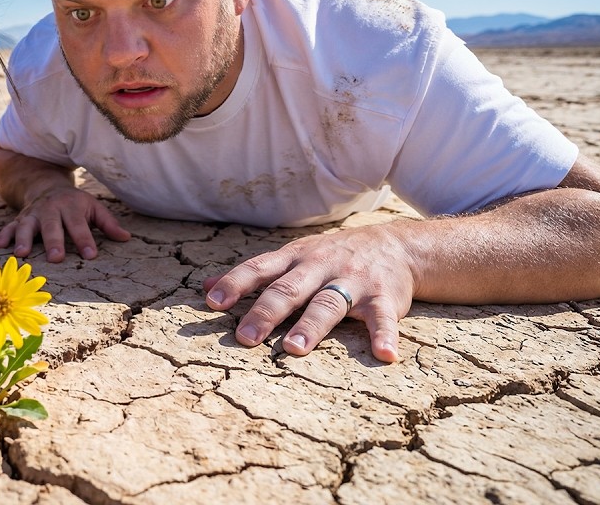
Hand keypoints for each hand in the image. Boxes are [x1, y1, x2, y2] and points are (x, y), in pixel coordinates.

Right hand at [0, 184, 130, 261]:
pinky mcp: (20, 219)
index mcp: (72, 207)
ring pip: (27, 226)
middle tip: (56, 258)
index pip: (79, 225)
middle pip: (52, 226)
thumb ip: (108, 223)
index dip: (85, 240)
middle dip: (53, 241)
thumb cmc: (75, 203)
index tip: (90, 255)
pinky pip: (10, 226)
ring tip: (21, 254)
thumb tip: (126, 238)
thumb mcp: (94, 208)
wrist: (46, 185)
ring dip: (23, 239)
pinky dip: (4, 236)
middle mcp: (51, 209)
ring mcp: (33, 214)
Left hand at [202, 225, 415, 362]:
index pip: (258, 269)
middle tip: (244, 337)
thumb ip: (252, 274)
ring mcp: (352, 282)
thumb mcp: (291, 257)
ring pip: (328, 304)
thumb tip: (204, 286)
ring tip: (294, 349)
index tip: (213, 302)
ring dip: (311, 326)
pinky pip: (383, 318)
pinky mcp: (384, 297)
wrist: (395, 244)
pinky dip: (385, 336)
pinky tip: (384, 355)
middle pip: (289, 289)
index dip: (235, 284)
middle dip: (265, 312)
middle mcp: (320, 267)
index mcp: (294, 258)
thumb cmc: (330, 257)